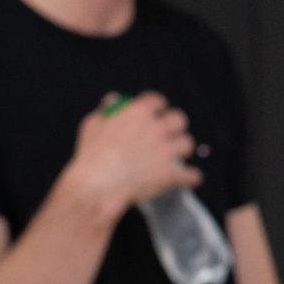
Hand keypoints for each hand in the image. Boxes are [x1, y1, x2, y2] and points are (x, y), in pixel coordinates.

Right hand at [65, 92, 198, 215]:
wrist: (98, 184)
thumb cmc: (92, 154)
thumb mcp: (93, 124)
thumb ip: (106, 109)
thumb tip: (114, 99)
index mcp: (138, 113)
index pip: (157, 100)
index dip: (157, 106)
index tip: (156, 111)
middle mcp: (157, 129)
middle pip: (179, 119)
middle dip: (174, 125)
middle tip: (168, 132)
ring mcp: (166, 151)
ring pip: (187, 143)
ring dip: (182, 147)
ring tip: (176, 154)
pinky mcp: (170, 174)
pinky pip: (191, 174)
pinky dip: (191, 177)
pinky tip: (190, 177)